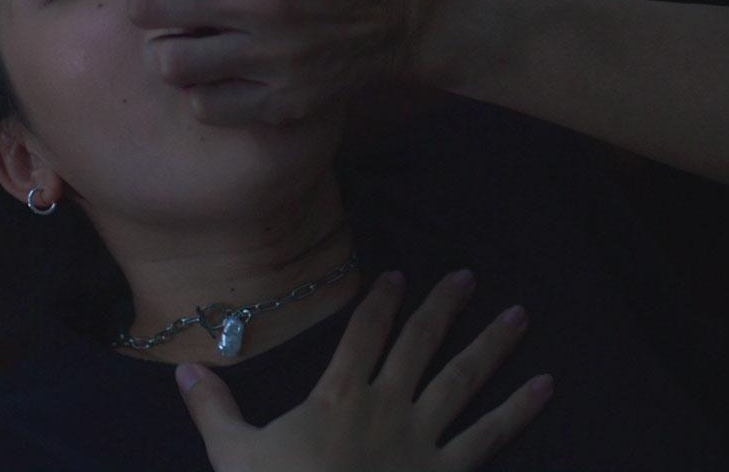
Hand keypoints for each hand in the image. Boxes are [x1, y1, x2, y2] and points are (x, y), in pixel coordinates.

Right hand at [173, 270, 552, 471]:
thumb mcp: (235, 457)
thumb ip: (213, 410)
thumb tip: (183, 371)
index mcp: (338, 397)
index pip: (363, 335)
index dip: (381, 302)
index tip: (398, 275)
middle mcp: (385, 406)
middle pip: (418, 345)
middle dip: (443, 308)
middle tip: (468, 277)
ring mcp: (421, 439)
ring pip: (462, 380)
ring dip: (489, 345)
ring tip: (519, 316)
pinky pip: (489, 436)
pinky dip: (519, 411)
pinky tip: (545, 386)